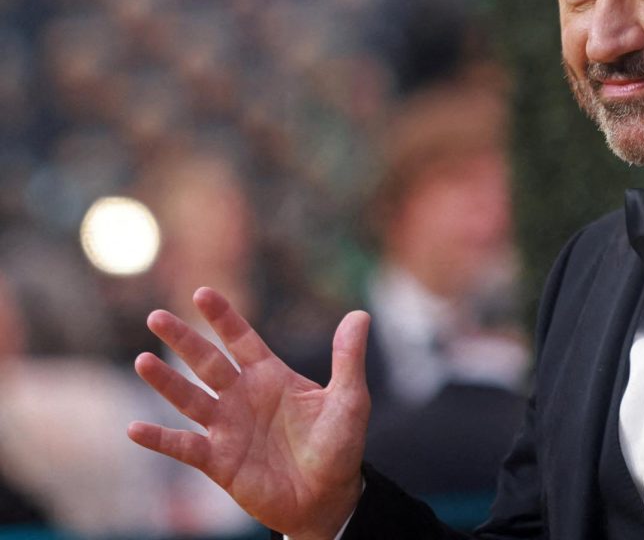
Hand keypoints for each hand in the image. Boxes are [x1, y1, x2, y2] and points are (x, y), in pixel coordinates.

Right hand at [128, 287, 369, 539]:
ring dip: (166, 382)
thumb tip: (360, 315)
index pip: (241, 339)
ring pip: (190, 398)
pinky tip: (135, 429)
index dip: (223, 317)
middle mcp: (243, 397)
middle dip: (183, 340)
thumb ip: (348, 358)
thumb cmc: (339, 446)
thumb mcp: (349, 400)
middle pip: (207, 362)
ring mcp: (227, 428)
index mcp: (270, 376)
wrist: (328, 497)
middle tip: (156, 316)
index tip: (202, 293)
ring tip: (142, 361)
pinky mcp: (218, 461)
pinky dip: (160, 439)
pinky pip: (183, 447)